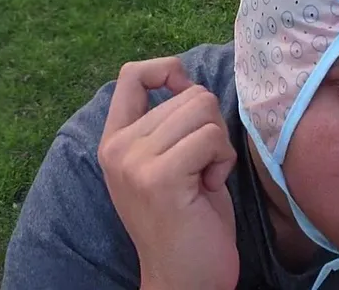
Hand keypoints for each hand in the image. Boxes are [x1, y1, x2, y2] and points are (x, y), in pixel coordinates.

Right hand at [97, 58, 238, 289]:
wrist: (183, 280)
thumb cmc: (187, 221)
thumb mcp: (168, 163)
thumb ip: (167, 123)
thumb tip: (184, 77)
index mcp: (115, 140)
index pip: (131, 74)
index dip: (168, 70)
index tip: (187, 95)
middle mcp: (118, 147)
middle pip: (190, 93)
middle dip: (211, 125)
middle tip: (203, 167)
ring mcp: (134, 162)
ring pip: (203, 110)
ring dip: (220, 144)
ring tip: (206, 178)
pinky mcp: (160, 177)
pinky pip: (211, 137)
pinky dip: (223, 161)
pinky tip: (211, 188)